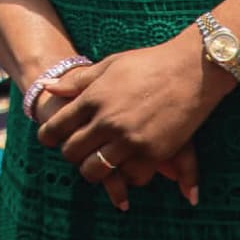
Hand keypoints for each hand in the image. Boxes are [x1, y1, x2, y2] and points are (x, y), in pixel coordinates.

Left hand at [37, 37, 223, 211]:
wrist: (191, 69)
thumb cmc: (149, 63)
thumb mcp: (109, 65)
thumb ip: (78, 81)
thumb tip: (48, 87)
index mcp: (94, 97)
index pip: (58, 127)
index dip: (49, 137)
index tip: (51, 139)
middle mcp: (108, 121)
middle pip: (73, 153)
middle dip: (71, 154)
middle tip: (77, 151)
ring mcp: (130, 139)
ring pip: (96, 171)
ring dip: (94, 170)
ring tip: (99, 163)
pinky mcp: (153, 153)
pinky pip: (130, 177)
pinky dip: (127, 175)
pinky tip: (128, 165)